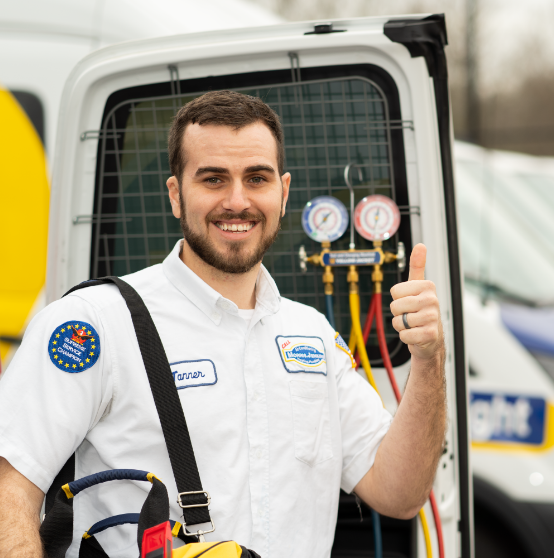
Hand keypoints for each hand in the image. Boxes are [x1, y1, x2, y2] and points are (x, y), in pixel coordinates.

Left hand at [390, 244, 442, 361]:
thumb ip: (417, 265)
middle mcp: (432, 300)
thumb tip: (420, 245)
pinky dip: (406, 337)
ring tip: (413, 324)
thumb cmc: (421, 309)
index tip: (409, 300)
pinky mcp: (430, 334)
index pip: (394, 291)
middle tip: (410, 314)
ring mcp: (432, 317)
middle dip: (398, 313)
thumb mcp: (418, 285)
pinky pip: (404, 335)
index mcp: (427, 286)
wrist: (431, 337)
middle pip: (395, 306)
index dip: (397, 298)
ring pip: (398, 321)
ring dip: (401, 326)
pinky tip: (416, 334)